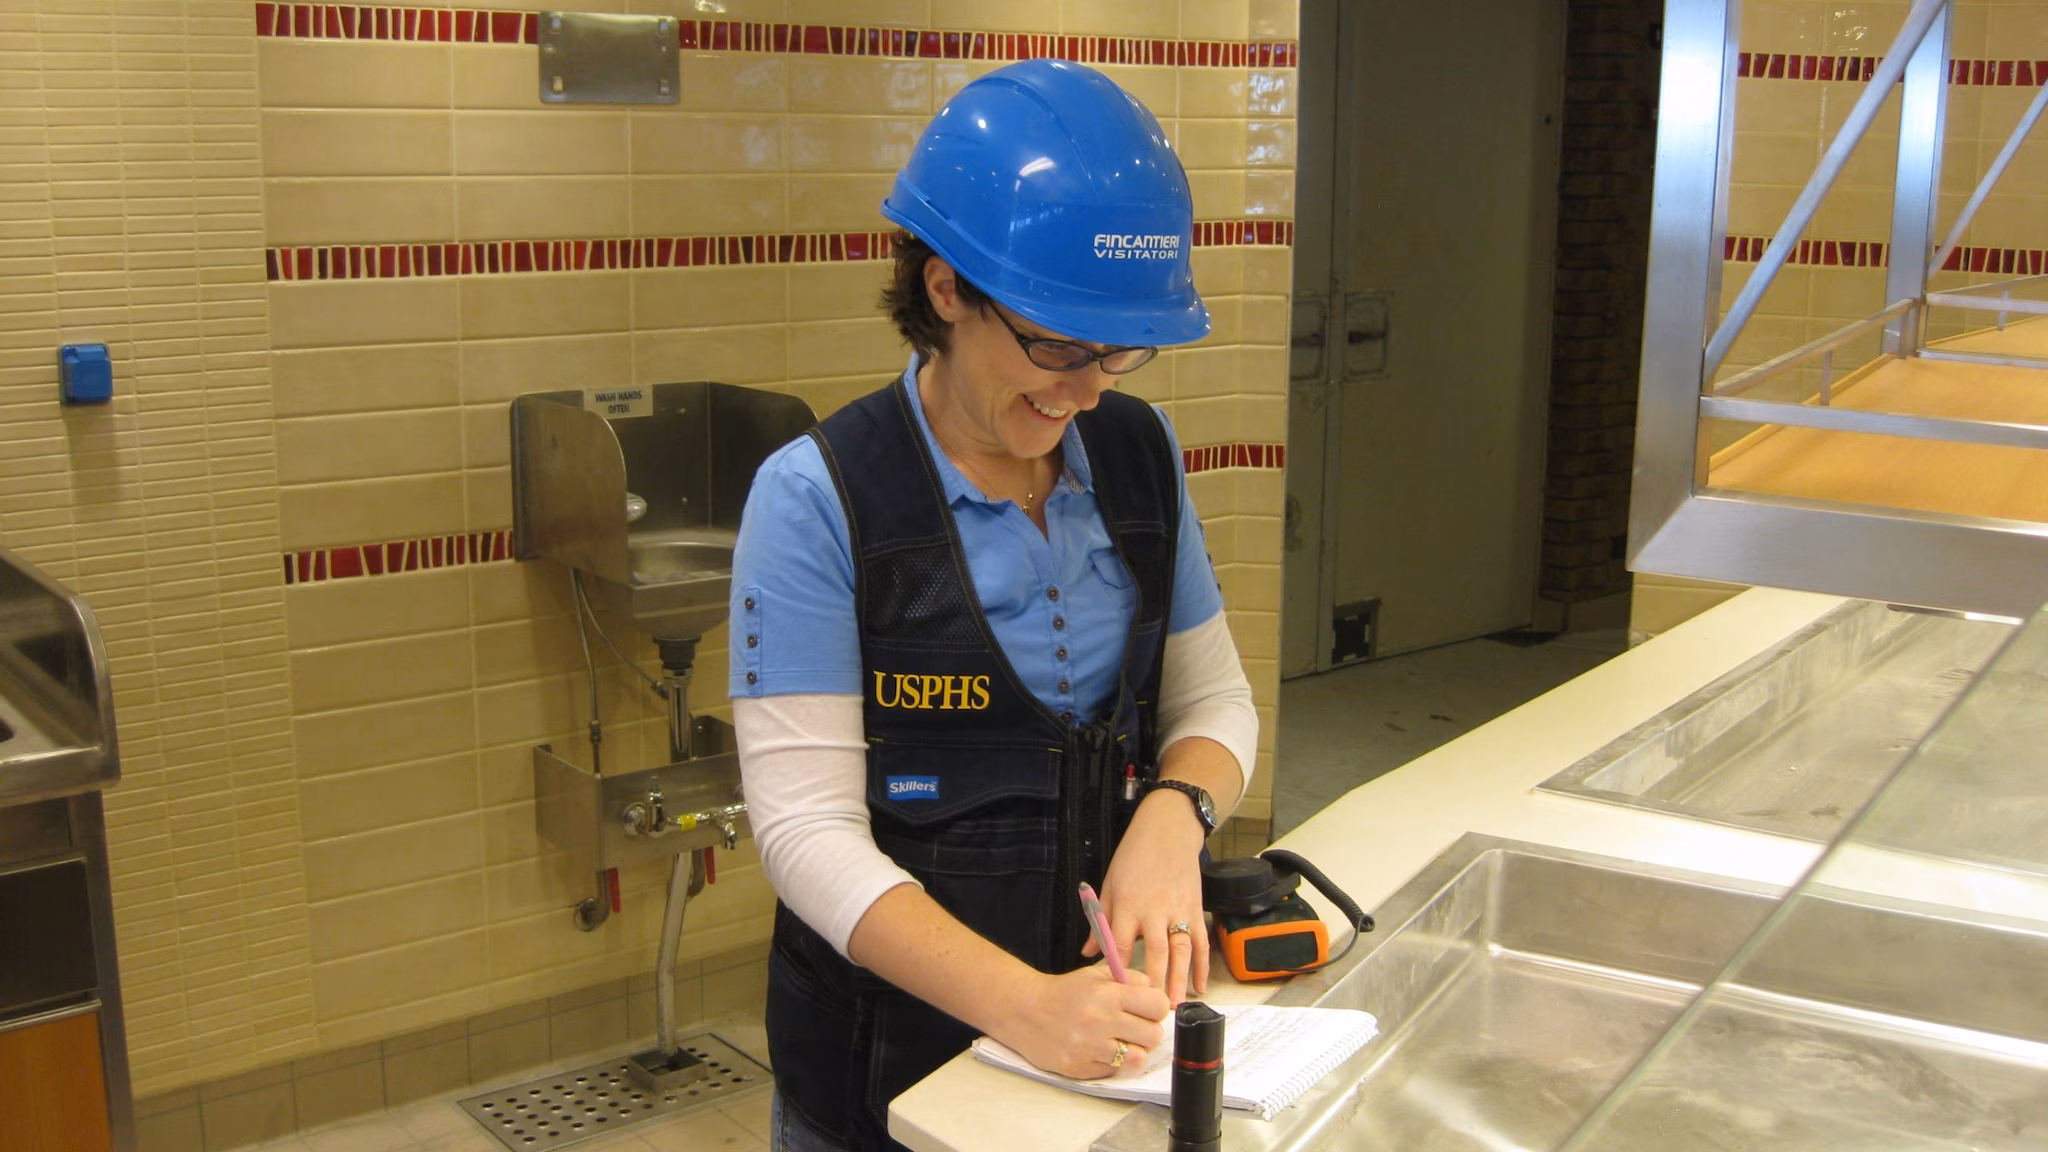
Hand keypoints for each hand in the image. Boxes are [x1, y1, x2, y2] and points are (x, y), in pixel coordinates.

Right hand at [1000, 967, 1168, 1079]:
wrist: (1024, 1011)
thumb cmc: (1064, 992)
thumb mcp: (1096, 974)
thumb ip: (1129, 978)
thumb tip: (1156, 991)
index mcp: (1108, 995)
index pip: (1158, 1006)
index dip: (1156, 1008)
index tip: (1147, 1010)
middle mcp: (1100, 1021)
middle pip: (1153, 1036)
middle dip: (1147, 1032)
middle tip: (1133, 1028)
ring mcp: (1089, 1048)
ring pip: (1137, 1059)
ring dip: (1132, 1051)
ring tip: (1119, 1042)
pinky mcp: (1079, 1069)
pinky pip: (1113, 1071)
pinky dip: (1110, 1063)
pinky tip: (1098, 1050)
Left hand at [1091, 791, 1209, 1002]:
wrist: (1168, 831)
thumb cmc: (1134, 857)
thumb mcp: (1109, 885)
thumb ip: (1100, 921)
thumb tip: (1087, 953)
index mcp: (1128, 905)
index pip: (1120, 944)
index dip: (1117, 970)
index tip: (1115, 994)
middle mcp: (1154, 910)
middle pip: (1154, 952)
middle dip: (1152, 982)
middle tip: (1149, 1010)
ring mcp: (1178, 911)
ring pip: (1180, 950)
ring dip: (1178, 979)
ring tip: (1174, 1006)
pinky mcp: (1195, 909)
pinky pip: (1200, 942)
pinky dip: (1202, 965)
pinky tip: (1200, 986)